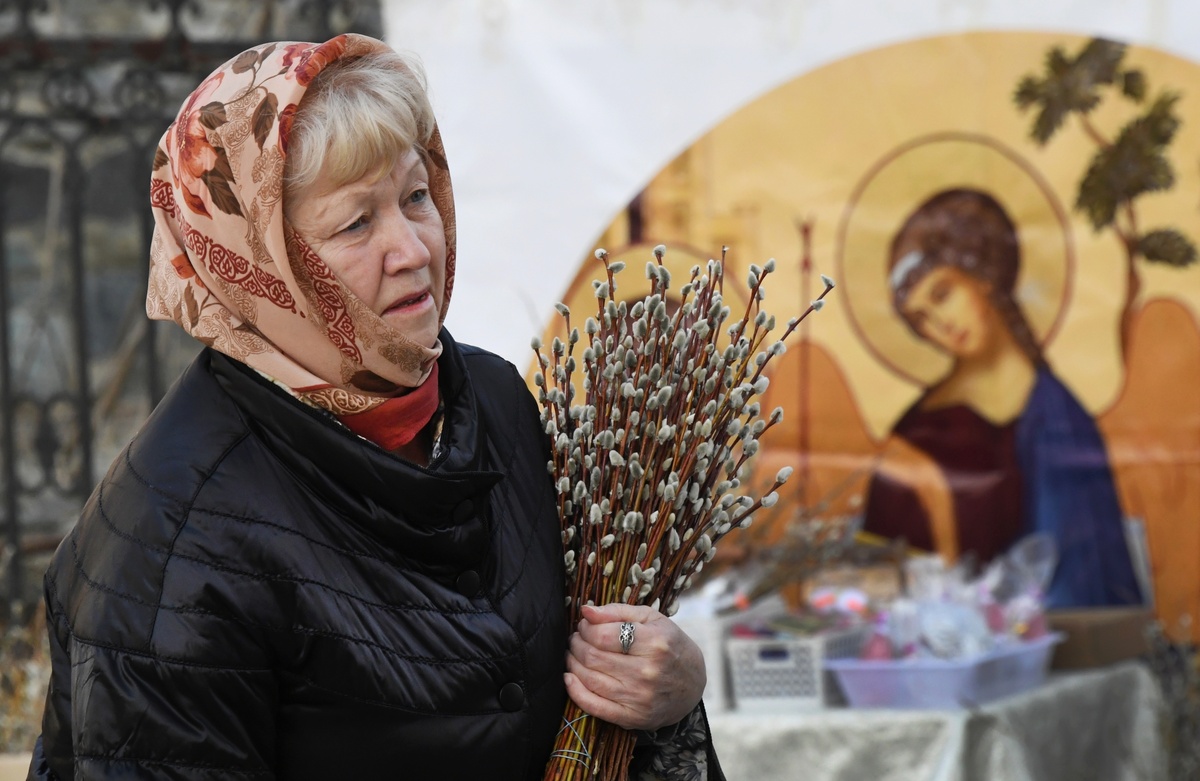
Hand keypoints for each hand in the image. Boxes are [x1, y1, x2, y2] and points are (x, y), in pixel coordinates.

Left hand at [564, 603, 705, 731]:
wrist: (692, 685)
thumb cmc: (670, 645)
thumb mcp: (652, 619)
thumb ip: (617, 611)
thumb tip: (586, 611)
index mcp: (654, 643)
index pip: (603, 635)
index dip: (586, 628)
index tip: (584, 625)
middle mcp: (647, 672)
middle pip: (593, 656)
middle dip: (577, 644)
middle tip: (576, 639)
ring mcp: (639, 697)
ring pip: (589, 679)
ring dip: (573, 663)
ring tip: (574, 654)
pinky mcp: (632, 717)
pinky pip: (594, 706)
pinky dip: (575, 692)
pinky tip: (569, 678)